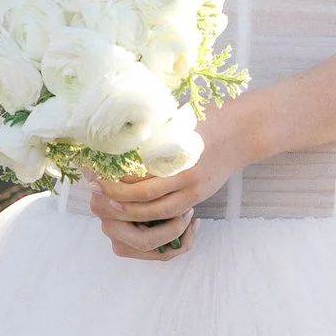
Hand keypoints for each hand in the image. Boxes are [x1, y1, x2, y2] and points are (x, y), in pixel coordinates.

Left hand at [89, 104, 255, 258]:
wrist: (240, 134)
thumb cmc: (206, 121)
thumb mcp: (177, 124)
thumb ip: (152, 135)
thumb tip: (116, 135)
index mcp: (179, 155)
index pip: (140, 175)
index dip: (115, 177)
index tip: (95, 169)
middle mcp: (186, 177)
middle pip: (143, 198)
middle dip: (115, 196)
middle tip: (94, 188)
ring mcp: (194, 192)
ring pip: (154, 212)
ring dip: (128, 209)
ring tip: (107, 201)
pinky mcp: (197, 198)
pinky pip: (168, 213)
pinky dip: (148, 213)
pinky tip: (132, 206)